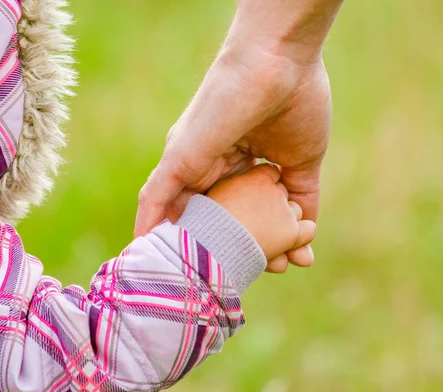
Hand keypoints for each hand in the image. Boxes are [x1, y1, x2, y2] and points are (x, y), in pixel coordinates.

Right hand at [135, 1, 339, 271]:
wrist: (275, 64)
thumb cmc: (220, 106)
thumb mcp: (181, 155)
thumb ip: (158, 195)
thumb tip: (138, 241)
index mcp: (200, 169)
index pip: (198, 217)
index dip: (201, 246)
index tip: (203, 275)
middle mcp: (233, 172)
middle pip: (237, 223)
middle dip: (243, 251)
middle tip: (249, 275)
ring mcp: (267, 170)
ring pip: (269, 220)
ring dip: (275, 246)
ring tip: (280, 266)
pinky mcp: (300, 164)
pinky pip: (302, 206)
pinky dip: (304, 231)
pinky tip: (304, 255)